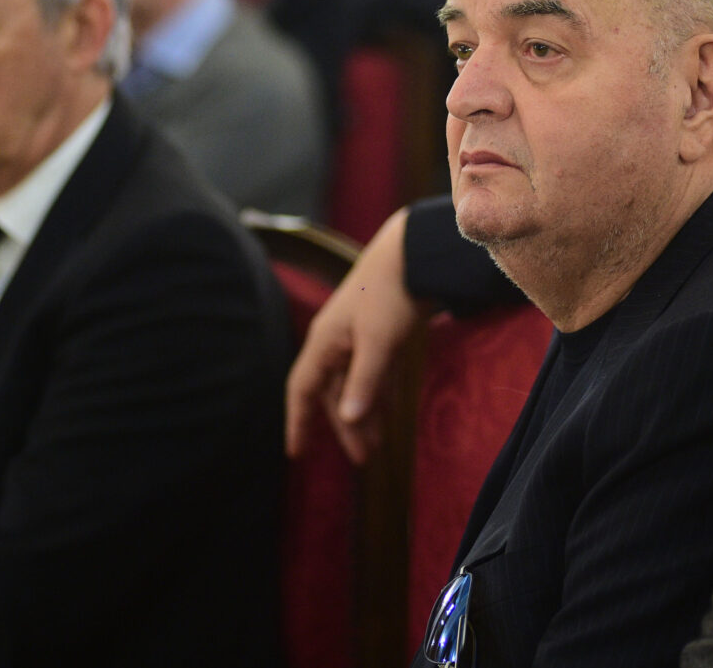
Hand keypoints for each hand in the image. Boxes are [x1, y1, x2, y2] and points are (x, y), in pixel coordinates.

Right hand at [285, 207, 427, 463]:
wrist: (415, 253)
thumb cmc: (392, 295)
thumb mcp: (379, 342)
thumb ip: (364, 382)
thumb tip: (347, 419)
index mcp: (325, 342)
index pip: (302, 389)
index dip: (298, 420)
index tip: (297, 452)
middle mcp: (336, 341)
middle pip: (334, 392)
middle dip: (347, 427)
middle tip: (363, 459)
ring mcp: (358, 336)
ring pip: (356, 384)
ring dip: (365, 414)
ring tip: (377, 445)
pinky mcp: (381, 333)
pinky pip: (375, 372)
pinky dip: (379, 393)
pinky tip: (388, 414)